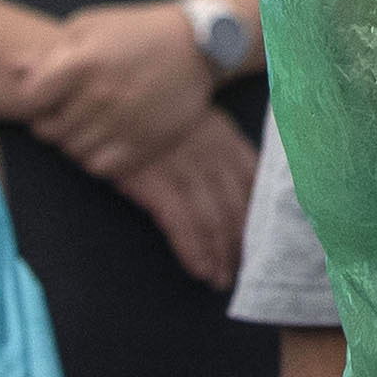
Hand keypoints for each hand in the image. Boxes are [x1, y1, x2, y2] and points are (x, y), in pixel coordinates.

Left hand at [0, 0, 224, 191]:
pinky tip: (105, 139)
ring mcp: (124, 122)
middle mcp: (102, 94)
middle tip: (67, 112)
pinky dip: (96, 158)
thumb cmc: (135, 31)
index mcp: (84, 60)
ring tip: (88, 124)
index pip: (30, 99)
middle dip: (52, 123)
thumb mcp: (91, 26)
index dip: (31, 101)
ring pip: (72, 151)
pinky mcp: (145, 143)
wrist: (197, 45)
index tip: (42, 97)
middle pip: (49, 130)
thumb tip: (13, 69)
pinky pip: (100, 167)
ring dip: (73, 141)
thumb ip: (51, 50)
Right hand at [119, 112, 257, 292]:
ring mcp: (182, 167)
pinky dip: (194, 250)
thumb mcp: (197, 119)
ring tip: (221, 279)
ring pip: (213, 220)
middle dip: (242, 245)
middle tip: (245, 272)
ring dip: (220, 255)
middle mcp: (210, 153)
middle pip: (236, 207)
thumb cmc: (153, 112)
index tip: (265, 241)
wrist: (110, 97)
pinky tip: (200, 270)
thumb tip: (246, 184)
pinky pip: (181, 222)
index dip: (261, 216)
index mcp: (225, 137)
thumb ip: (222, 147)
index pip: (254, 184)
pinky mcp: (154, 181)